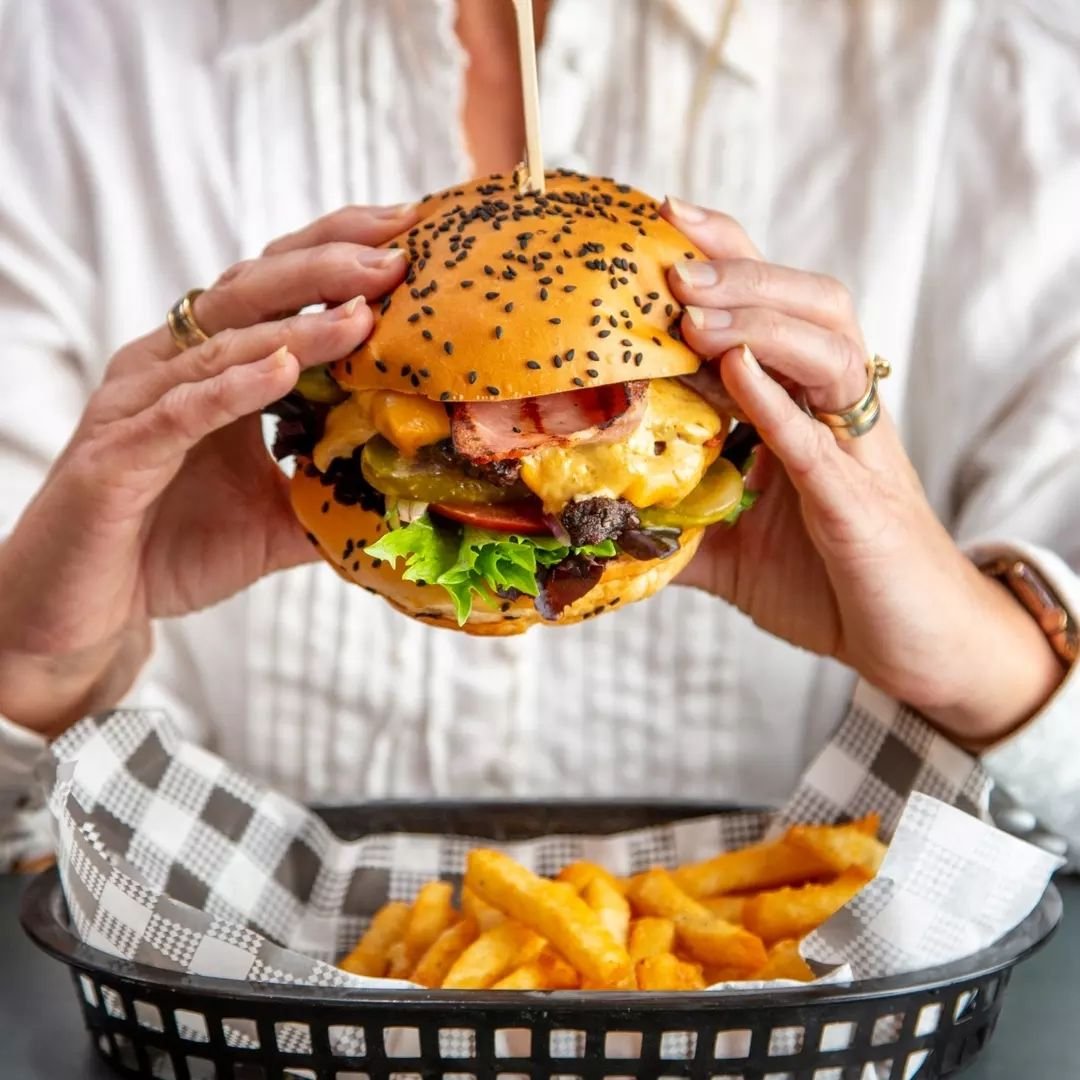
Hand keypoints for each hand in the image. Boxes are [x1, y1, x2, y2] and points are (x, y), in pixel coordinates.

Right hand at [0, 203, 418, 733]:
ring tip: (361, 310)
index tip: (408, 234)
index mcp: (209, 367)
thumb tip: (418, 493)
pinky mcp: (116, 455)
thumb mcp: (276, 518)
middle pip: (251, 290)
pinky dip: (232, 387)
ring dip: (297, 326)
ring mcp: (138, 404)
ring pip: (221, 344)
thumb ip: (335, 491)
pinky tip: (283, 369)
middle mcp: (171, 367)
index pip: (276, 290)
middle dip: (327, 266)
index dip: (335, 254)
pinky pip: (179, 411)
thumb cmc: (174, 549)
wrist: (90, 612)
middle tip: (397, 253)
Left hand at [660, 197, 1062, 745]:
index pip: (773, 307)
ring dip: (760, 323)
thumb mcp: (730, 551)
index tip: (665, 218)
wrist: (907, 642)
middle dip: (742, 273)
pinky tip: (738, 372)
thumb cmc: (828, 583)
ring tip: (692, 314)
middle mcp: (837, 410)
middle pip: (810, 304)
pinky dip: (778, 401)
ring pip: (828, 351)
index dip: (729, 255)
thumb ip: (672, 526)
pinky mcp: (858, 500)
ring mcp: (855, 450)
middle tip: (670, 265)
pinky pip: (820, 437)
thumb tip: (593, 523)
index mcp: (806, 406)